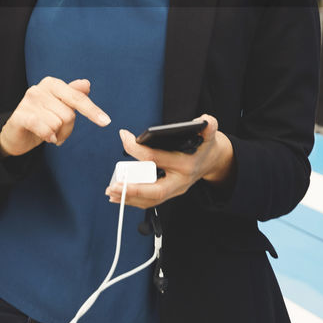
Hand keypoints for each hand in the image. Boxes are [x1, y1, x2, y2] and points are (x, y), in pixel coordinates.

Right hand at [0, 78, 110, 156]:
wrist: (16, 133)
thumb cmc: (41, 119)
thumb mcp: (59, 107)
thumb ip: (73, 94)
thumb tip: (86, 84)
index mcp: (52, 84)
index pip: (77, 97)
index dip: (92, 110)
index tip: (106, 121)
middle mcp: (39, 89)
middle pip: (69, 114)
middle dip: (67, 129)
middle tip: (58, 132)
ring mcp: (28, 102)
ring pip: (58, 124)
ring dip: (57, 134)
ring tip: (48, 133)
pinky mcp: (19, 116)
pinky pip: (45, 128)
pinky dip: (48, 136)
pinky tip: (45, 137)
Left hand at [104, 114, 233, 208]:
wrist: (212, 161)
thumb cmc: (204, 145)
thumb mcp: (209, 133)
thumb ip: (208, 125)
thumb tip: (204, 121)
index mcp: (186, 164)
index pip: (157, 158)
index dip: (137, 148)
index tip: (124, 136)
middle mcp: (180, 181)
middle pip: (155, 190)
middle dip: (133, 189)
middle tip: (114, 186)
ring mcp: (175, 190)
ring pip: (151, 200)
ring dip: (129, 198)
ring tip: (111, 192)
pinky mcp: (169, 193)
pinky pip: (150, 201)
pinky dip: (133, 200)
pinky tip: (119, 197)